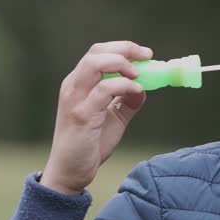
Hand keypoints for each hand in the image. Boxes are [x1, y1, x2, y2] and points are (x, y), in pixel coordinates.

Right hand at [41, 41, 152, 194]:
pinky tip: (137, 92)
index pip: (98, 52)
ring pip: (94, 64)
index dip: (123, 48)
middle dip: (125, 49)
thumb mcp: (114, 117)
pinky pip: (103, 90)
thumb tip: (145, 88)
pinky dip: (124, 86)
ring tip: (139, 74)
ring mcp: (75, 99)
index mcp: (79, 84)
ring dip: (121, 63)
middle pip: (96, 52)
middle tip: (147, 57)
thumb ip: (127, 101)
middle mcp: (73, 86)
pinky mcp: (81, 115)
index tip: (146, 54)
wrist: (71, 171)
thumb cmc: (90, 143)